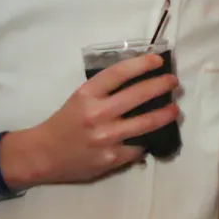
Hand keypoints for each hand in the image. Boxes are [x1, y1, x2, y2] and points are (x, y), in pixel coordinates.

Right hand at [1, 53, 178, 187]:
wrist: (43, 155)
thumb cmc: (65, 123)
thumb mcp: (80, 99)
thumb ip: (106, 92)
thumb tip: (141, 81)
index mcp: (87, 94)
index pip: (119, 73)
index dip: (142, 64)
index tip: (158, 60)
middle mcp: (97, 113)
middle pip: (139, 95)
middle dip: (161, 86)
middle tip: (173, 82)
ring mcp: (106, 137)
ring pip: (146, 123)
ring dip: (166, 114)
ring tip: (175, 109)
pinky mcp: (112, 157)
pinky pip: (139, 146)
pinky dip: (147, 140)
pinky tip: (153, 136)